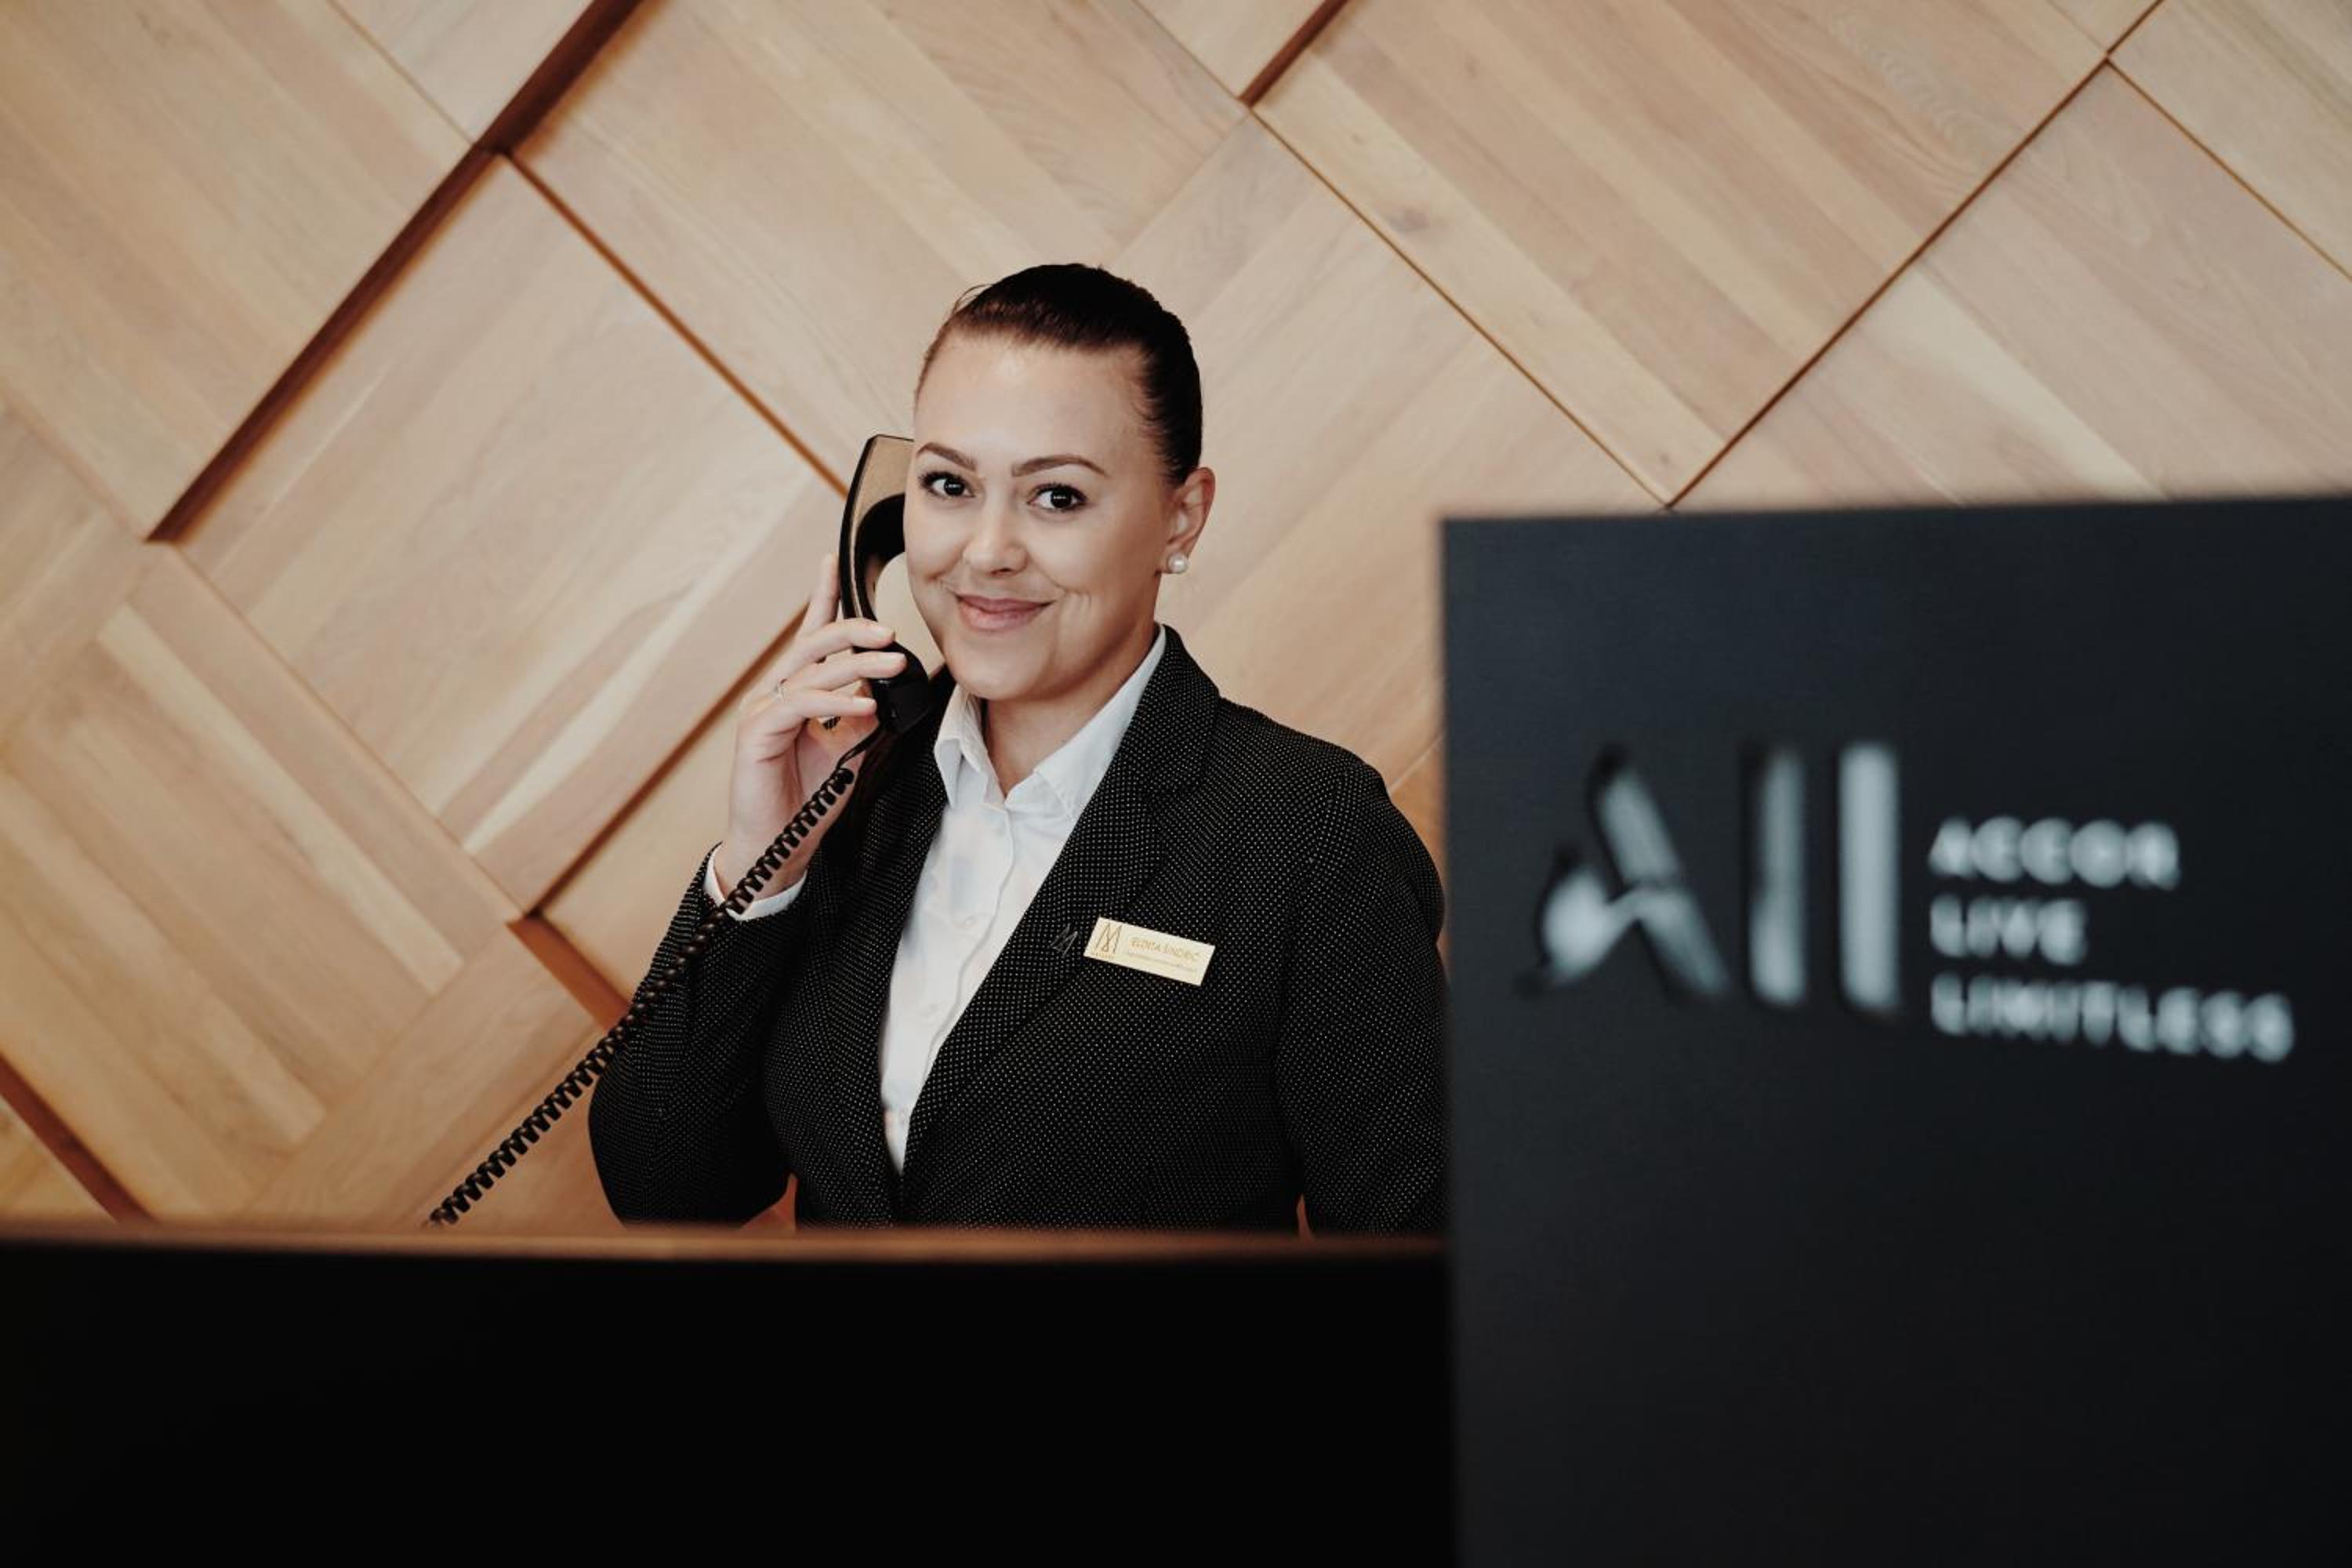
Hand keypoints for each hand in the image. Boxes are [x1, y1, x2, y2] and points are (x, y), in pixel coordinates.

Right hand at [714, 548, 908, 899]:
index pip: (810, 636)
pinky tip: (864, 705)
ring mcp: (762, 711)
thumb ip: (860, 718)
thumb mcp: (846, 752)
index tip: (832, 561)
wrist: (776, 846)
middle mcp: (774, 693)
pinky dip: (835, 703)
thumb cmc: (804, 800)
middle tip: (891, 631)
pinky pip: (800, 706)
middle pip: (813, 644)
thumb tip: (885, 690)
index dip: (822, 597)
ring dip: (857, 665)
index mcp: (794, 692)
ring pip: (811, 671)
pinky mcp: (756, 734)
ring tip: (893, 662)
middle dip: (853, 630)